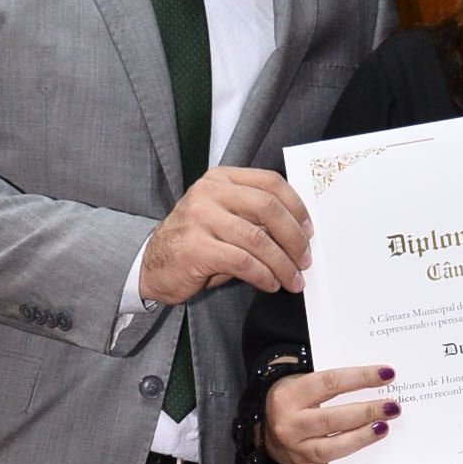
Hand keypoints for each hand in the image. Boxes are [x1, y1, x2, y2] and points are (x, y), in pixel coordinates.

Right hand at [139, 166, 313, 300]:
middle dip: (295, 237)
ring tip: (293, 280)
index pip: (270, 182)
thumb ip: (253, 216)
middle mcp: (209, 193)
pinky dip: (264, 276)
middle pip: (268, 208)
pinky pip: (243, 262)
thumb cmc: (196, 242)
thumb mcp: (224, 218)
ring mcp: (200, 218)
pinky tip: (271, 284)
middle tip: (306, 259)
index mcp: (220, 179)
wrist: (152, 265)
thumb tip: (299, 232)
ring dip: (283, 264)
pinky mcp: (196, 248)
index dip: (297, 206)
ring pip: (258, 239)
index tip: (310, 229)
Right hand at [264, 365, 397, 463]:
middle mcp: (289, 425)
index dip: (360, 378)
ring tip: (383, 428)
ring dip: (361, 438)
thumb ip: (332, 386)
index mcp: (289, 397)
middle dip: (366, 413)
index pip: (330, 383)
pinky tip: (370, 456)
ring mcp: (296, 450)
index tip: (386, 374)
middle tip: (391, 407)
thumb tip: (374, 383)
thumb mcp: (302, 385)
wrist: (263, 427)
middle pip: (331, 419)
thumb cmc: (292, 401)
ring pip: (331, 449)